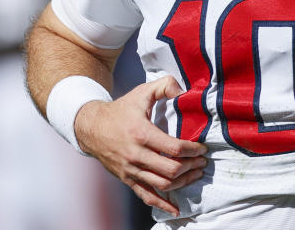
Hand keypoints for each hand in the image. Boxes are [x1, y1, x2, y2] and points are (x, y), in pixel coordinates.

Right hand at [74, 75, 206, 214]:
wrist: (92, 128)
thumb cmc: (121, 110)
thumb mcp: (141, 93)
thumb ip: (164, 86)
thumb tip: (183, 90)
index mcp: (142, 134)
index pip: (174, 148)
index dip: (193, 150)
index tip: (202, 148)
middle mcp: (136, 155)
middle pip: (171, 169)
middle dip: (192, 167)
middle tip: (202, 162)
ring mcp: (131, 170)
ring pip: (163, 184)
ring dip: (183, 182)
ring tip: (195, 174)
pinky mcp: (127, 179)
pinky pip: (146, 196)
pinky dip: (162, 204)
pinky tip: (176, 208)